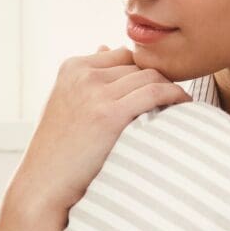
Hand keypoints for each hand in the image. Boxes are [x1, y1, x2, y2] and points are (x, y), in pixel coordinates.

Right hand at [8, 48, 188, 219]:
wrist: (45, 183)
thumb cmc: (58, 149)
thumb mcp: (65, 102)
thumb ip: (86, 76)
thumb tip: (106, 47)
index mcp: (72, 67)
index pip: (122, 55)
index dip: (141, 72)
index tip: (156, 86)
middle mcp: (82, 74)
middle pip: (137, 66)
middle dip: (157, 80)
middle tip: (174, 97)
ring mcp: (95, 92)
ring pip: (150, 76)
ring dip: (170, 87)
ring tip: (181, 102)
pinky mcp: (110, 114)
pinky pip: (155, 92)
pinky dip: (175, 95)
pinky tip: (184, 105)